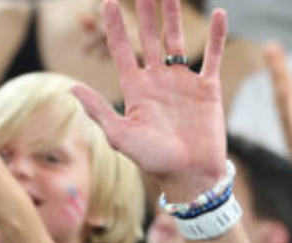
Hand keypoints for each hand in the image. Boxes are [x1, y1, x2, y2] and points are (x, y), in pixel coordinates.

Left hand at [71, 0, 227, 201]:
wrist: (188, 175)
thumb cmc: (152, 161)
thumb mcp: (119, 135)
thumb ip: (99, 110)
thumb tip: (71, 89)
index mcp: (134, 90)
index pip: (121, 50)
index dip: (114, 26)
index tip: (107, 3)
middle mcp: (157, 81)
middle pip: (149, 37)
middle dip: (145, 12)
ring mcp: (182, 82)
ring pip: (176, 40)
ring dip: (173, 15)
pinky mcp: (207, 88)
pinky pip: (212, 56)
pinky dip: (216, 36)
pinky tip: (220, 13)